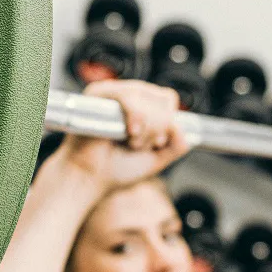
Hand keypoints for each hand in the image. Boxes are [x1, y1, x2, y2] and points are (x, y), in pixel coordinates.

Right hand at [54, 80, 190, 190]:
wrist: (89, 179)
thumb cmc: (116, 169)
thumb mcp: (157, 159)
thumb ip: (176, 145)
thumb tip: (181, 128)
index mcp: (142, 106)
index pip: (168, 100)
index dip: (167, 123)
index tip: (153, 144)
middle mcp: (129, 95)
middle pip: (163, 99)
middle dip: (156, 130)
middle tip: (136, 145)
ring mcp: (114, 93)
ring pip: (149, 100)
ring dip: (146, 129)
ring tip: (128, 142)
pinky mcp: (99, 94)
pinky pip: (129, 97)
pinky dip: (136, 117)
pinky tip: (129, 133)